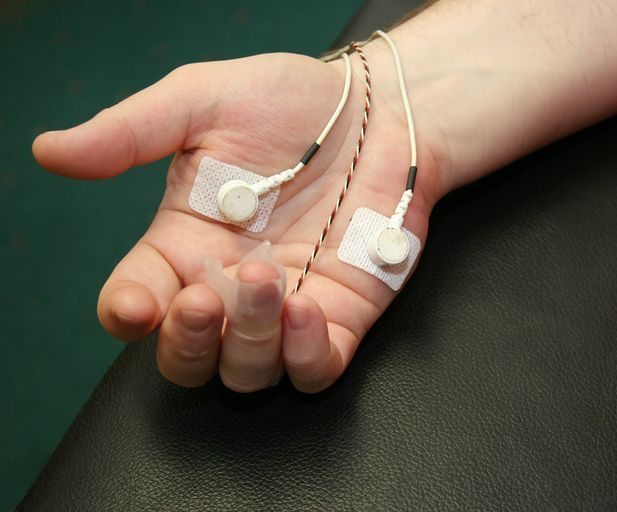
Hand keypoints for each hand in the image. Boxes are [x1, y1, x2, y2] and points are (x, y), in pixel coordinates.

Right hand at [33, 51, 438, 392]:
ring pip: (247, 371)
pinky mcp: (341, 316)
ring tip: (270, 282)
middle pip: (188, 355)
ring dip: (249, 342)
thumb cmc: (292, 102)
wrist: (379, 113)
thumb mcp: (204, 102)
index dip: (129, 314)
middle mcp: (229, 284)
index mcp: (185, 243)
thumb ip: (132, 132)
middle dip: (190, 341)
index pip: (137, 300)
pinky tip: (306, 309)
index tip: (139, 305)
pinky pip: (314, 371)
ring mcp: (285, 307)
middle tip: (208, 296)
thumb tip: (49, 150)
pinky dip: (304, 358)